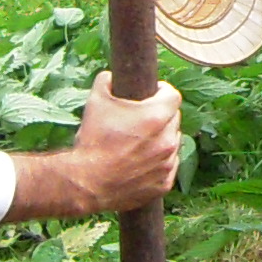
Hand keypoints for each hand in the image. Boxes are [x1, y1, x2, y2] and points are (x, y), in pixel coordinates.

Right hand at [8, 80, 185, 219]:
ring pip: (172, 143)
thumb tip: (109, 77)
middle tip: (142, 118)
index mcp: (156, 117)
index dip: (163, 91)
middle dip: (161, 115)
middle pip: (174, 119)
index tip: (154, 93)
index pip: (173, 96)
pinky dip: (160, 162)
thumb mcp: (95, 102)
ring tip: (141, 141)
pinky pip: (169, 167)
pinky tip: (142, 162)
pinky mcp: (164, 184)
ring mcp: (167, 164)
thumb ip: (105, 82)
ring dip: (162, 139)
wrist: (87, 183)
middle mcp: (167, 140)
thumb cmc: (93, 141)